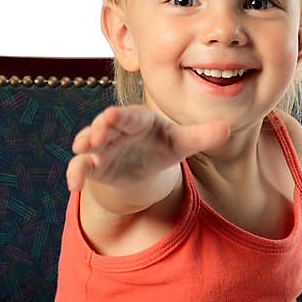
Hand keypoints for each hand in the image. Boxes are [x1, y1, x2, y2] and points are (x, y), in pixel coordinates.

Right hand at [66, 105, 230, 191]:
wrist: (146, 165)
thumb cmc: (163, 146)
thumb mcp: (182, 143)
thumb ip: (202, 136)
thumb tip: (227, 129)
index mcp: (141, 120)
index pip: (131, 115)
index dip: (121, 116)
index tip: (113, 116)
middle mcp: (118, 130)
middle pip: (106, 126)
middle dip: (99, 128)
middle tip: (94, 133)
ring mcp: (104, 147)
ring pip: (91, 143)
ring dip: (86, 145)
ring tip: (81, 148)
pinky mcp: (95, 165)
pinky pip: (82, 167)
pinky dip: (76, 173)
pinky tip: (73, 185)